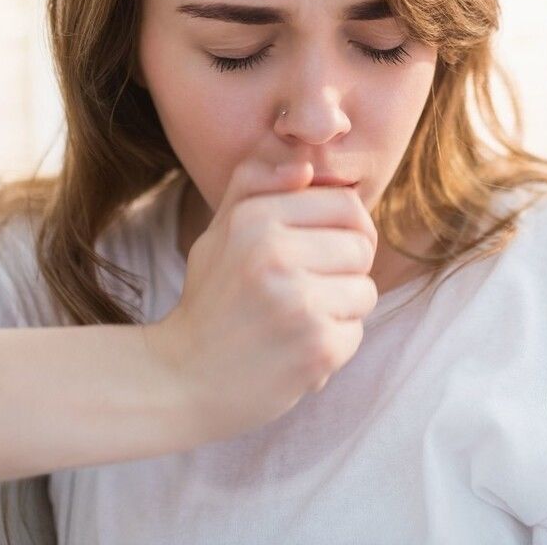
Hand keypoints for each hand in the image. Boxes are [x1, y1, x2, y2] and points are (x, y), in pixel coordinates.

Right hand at [142, 141, 378, 443]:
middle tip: (305, 290)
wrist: (181, 381)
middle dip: (343, 270)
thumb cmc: (211, 302)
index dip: (342, 230)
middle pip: (362, 246)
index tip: (319, 253)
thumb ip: (255, 185)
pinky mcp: (317, 347)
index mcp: (254, 218)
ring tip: (297, 321)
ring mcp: (299, 302)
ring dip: (340, 310)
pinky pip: (356, 333)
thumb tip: (304, 164)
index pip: (346, 205)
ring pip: (366, 290)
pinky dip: (332, 345)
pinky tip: (294, 349)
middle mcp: (275, 254)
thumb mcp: (220, 233)